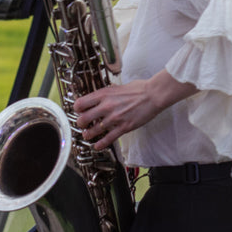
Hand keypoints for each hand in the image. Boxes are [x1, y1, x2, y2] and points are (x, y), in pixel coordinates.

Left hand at [74, 72, 193, 150]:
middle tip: (82, 125)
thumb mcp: (117, 86)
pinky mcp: (124, 127)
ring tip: (88, 135)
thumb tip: (100, 96)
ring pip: (93, 131)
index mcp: (104, 94)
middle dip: (80, 124)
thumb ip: (107, 93)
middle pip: (83, 119)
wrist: (153, 94)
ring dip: (88, 135)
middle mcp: (106, 106)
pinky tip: (97, 146)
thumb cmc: (139, 89)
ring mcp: (115, 118)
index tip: (79, 111)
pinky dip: (101, 144)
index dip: (77, 109)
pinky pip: (108, 139)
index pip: (80, 104)